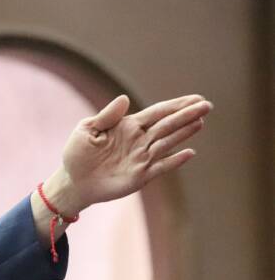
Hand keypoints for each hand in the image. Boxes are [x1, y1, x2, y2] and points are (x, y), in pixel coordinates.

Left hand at [57, 93, 212, 212]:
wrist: (73, 181)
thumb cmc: (77, 154)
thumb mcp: (87, 130)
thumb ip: (106, 116)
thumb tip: (124, 99)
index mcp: (128, 126)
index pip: (157, 112)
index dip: (176, 105)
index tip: (195, 98)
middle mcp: (139, 140)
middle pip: (167, 125)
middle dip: (187, 115)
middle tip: (207, 105)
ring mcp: (141, 158)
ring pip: (167, 143)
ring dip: (184, 133)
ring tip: (201, 122)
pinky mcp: (140, 176)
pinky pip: (160, 167)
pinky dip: (174, 161)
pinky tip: (189, 153)